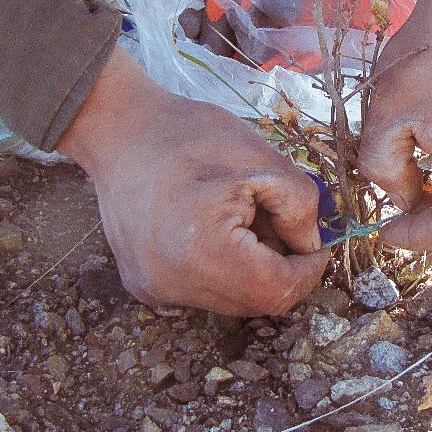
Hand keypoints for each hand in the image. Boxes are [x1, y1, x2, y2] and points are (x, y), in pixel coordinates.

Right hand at [58, 48, 328, 315]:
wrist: (118, 128)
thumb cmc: (188, 135)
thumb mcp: (262, 160)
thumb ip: (301, 208)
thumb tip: (310, 246)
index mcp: (203, 253)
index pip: (277, 292)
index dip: (307, 270)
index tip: (314, 242)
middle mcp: (173, 285)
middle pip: (253, 303)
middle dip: (277, 269)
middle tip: (275, 223)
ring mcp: (154, 291)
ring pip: (228, 300)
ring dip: (248, 270)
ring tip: (237, 220)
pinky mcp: (144, 287)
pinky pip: (200, 290)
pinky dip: (218, 268)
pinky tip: (207, 228)